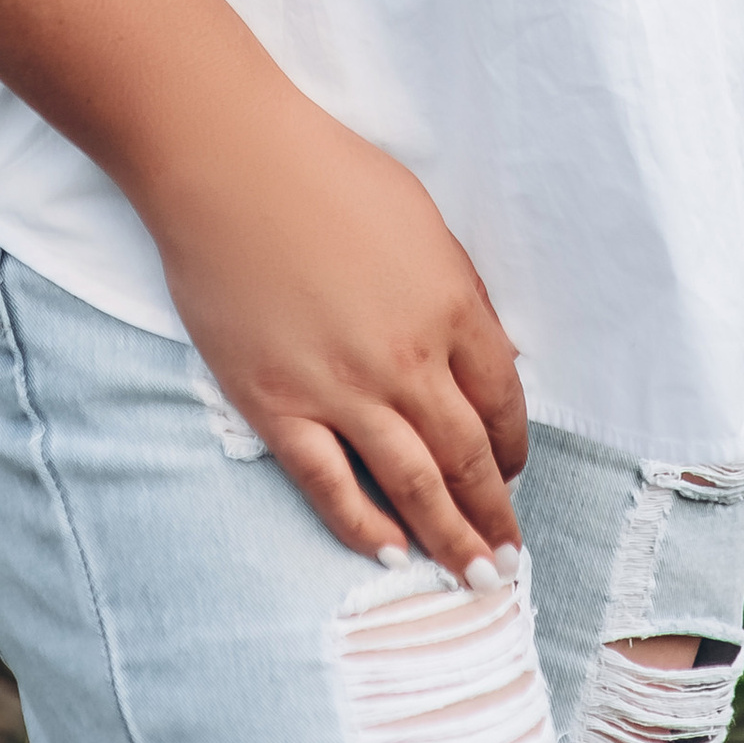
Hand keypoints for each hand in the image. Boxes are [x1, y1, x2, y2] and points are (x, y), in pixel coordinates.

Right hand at [139, 85, 527, 578]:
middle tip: (508, 560)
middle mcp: (406, 359)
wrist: (228, 162)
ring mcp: (341, 389)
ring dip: (449, 540)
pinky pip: (330, 486)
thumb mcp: (420, 217)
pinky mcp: (277, 406)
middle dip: (495, 516)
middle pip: (468, 457)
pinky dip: (363, 527)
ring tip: (473, 580)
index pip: (503, 401)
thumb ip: (455, 289)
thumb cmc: (325, 170)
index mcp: (450, 305)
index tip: (515, 473)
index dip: (515, 447)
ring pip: (413, 486)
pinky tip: (388, 551)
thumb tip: (480, 350)